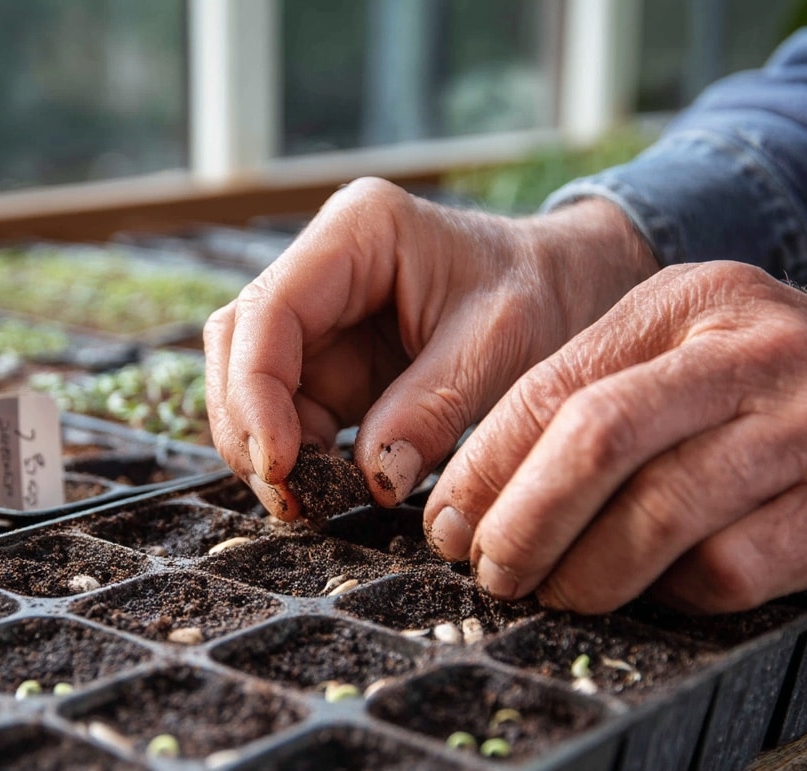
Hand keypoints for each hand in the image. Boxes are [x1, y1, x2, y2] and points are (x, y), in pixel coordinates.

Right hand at [204, 178, 656, 517]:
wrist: (565, 291)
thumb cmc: (542, 296)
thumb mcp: (502, 346)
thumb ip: (435, 406)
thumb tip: (374, 478)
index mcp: (358, 233)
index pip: (270, 312)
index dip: (257, 393)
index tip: (280, 465)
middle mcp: (324, 268)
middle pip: (241, 347)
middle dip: (250, 426)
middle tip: (288, 497)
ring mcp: (323, 317)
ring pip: (252, 384)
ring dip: (266, 446)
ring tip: (305, 501)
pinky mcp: (333, 363)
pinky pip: (288, 412)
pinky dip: (295, 456)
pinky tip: (323, 489)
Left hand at [425, 261, 806, 612]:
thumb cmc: (752, 389)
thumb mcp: (675, 354)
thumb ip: (583, 402)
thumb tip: (471, 503)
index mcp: (691, 301)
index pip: (553, 387)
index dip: (485, 468)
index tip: (450, 523)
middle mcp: (755, 351)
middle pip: (597, 440)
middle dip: (523, 521)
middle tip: (493, 570)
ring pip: (658, 515)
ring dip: (583, 572)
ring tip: (554, 591)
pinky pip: (725, 569)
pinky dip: (669, 592)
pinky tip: (654, 587)